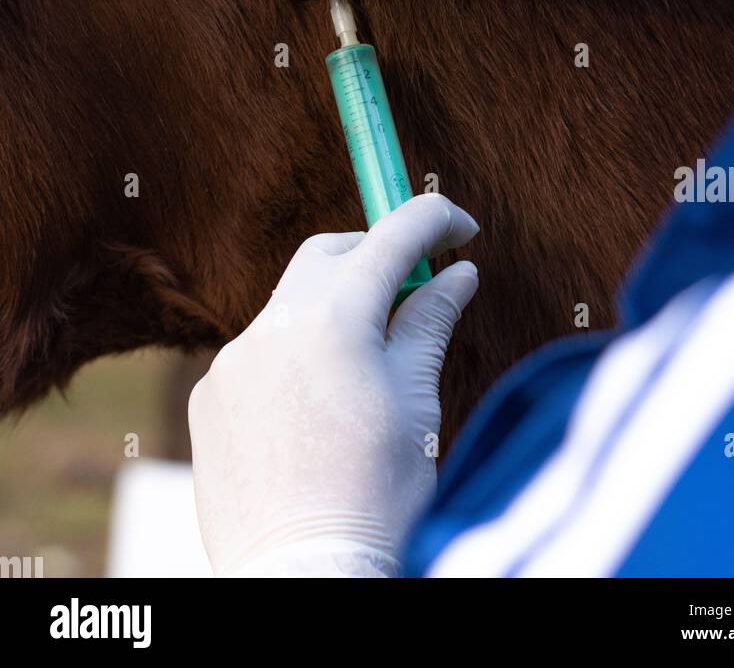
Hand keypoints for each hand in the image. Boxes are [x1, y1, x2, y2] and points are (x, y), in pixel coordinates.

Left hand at [189, 195, 478, 577]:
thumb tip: (458, 274)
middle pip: (330, 254)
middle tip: (415, 287)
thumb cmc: (376, 493)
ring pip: (293, 306)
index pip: (391, 236)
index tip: (460, 227)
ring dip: (333, 313)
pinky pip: (260, 353)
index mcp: (335, 318)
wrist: (304, 576)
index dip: (433, 220)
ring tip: (367, 368)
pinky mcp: (210, 398)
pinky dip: (296, 357)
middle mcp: (274, 325)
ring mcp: (233, 361)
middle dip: (375, 256)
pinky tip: (319, 408)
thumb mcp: (417, 400)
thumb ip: (430, 322)